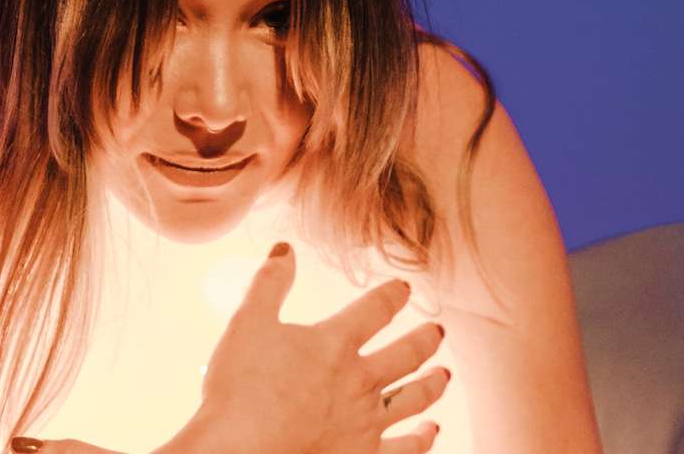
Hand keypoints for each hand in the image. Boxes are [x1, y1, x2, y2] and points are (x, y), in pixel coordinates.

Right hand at [188, 241, 448, 453]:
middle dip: (426, 339)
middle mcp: (360, 380)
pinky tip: (431, 431)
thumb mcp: (248, 324)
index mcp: (335, 344)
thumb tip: (285, 249)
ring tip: (443, 375)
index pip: (376, 309)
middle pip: (407, 354)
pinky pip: (406, 448)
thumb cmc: (239, 389)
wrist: (241, 450)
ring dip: (433, 384)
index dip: (393, 295)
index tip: (404, 288)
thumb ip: (269, 284)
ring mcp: (366, 422)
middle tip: (438, 331)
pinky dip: (423, 439)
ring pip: (414, 398)